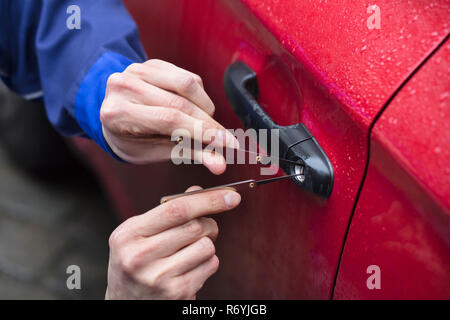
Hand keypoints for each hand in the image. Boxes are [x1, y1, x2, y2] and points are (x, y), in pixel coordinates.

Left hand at [100, 59, 237, 174]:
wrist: (114, 114)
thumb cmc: (132, 138)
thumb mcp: (154, 152)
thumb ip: (188, 154)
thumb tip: (219, 164)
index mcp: (118, 113)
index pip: (170, 120)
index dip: (203, 131)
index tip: (228, 144)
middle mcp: (124, 87)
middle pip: (180, 103)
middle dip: (209, 124)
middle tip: (227, 140)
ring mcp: (137, 70)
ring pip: (188, 84)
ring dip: (205, 108)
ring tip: (203, 124)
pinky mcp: (152, 63)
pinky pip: (187, 77)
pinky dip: (199, 96)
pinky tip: (193, 109)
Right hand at [105, 186, 240, 299]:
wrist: (126, 303)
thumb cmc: (136, 262)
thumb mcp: (140, 234)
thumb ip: (167, 211)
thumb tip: (198, 191)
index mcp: (128, 234)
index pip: (176, 209)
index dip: (208, 199)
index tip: (231, 195)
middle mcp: (140, 256)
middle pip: (195, 227)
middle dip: (209, 224)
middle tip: (205, 228)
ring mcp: (158, 277)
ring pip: (206, 246)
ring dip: (206, 245)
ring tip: (191, 251)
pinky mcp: (177, 293)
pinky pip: (210, 265)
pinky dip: (208, 262)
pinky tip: (191, 268)